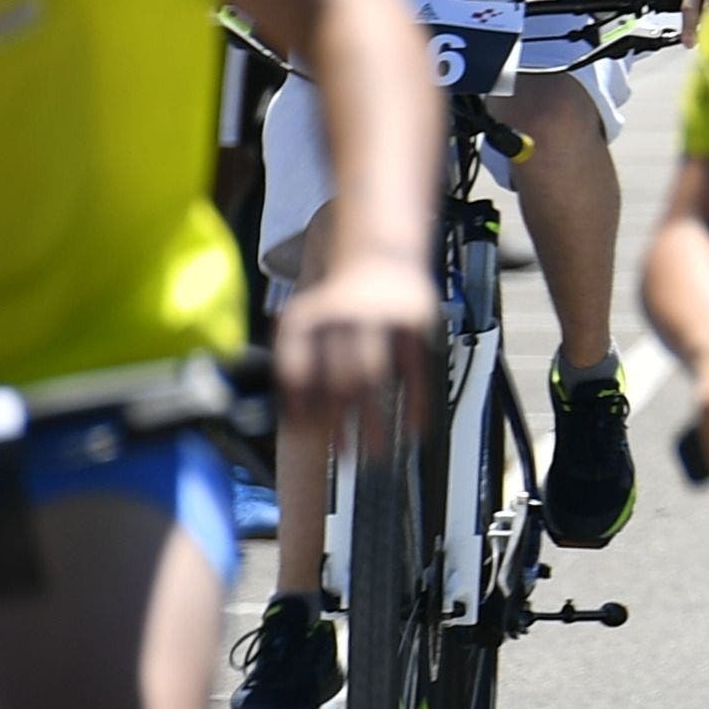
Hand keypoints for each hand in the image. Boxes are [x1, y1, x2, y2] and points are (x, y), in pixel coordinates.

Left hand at [274, 256, 439, 435]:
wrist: (380, 251)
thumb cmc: (338, 302)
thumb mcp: (306, 323)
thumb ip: (296, 366)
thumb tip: (292, 422)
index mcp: (307, 319)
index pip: (296, 370)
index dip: (299, 406)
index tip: (307, 437)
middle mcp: (342, 317)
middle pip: (336, 380)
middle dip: (340, 424)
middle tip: (344, 457)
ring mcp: (382, 318)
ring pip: (375, 378)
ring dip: (375, 420)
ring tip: (376, 453)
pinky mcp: (415, 322)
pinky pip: (415, 370)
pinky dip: (415, 402)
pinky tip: (414, 428)